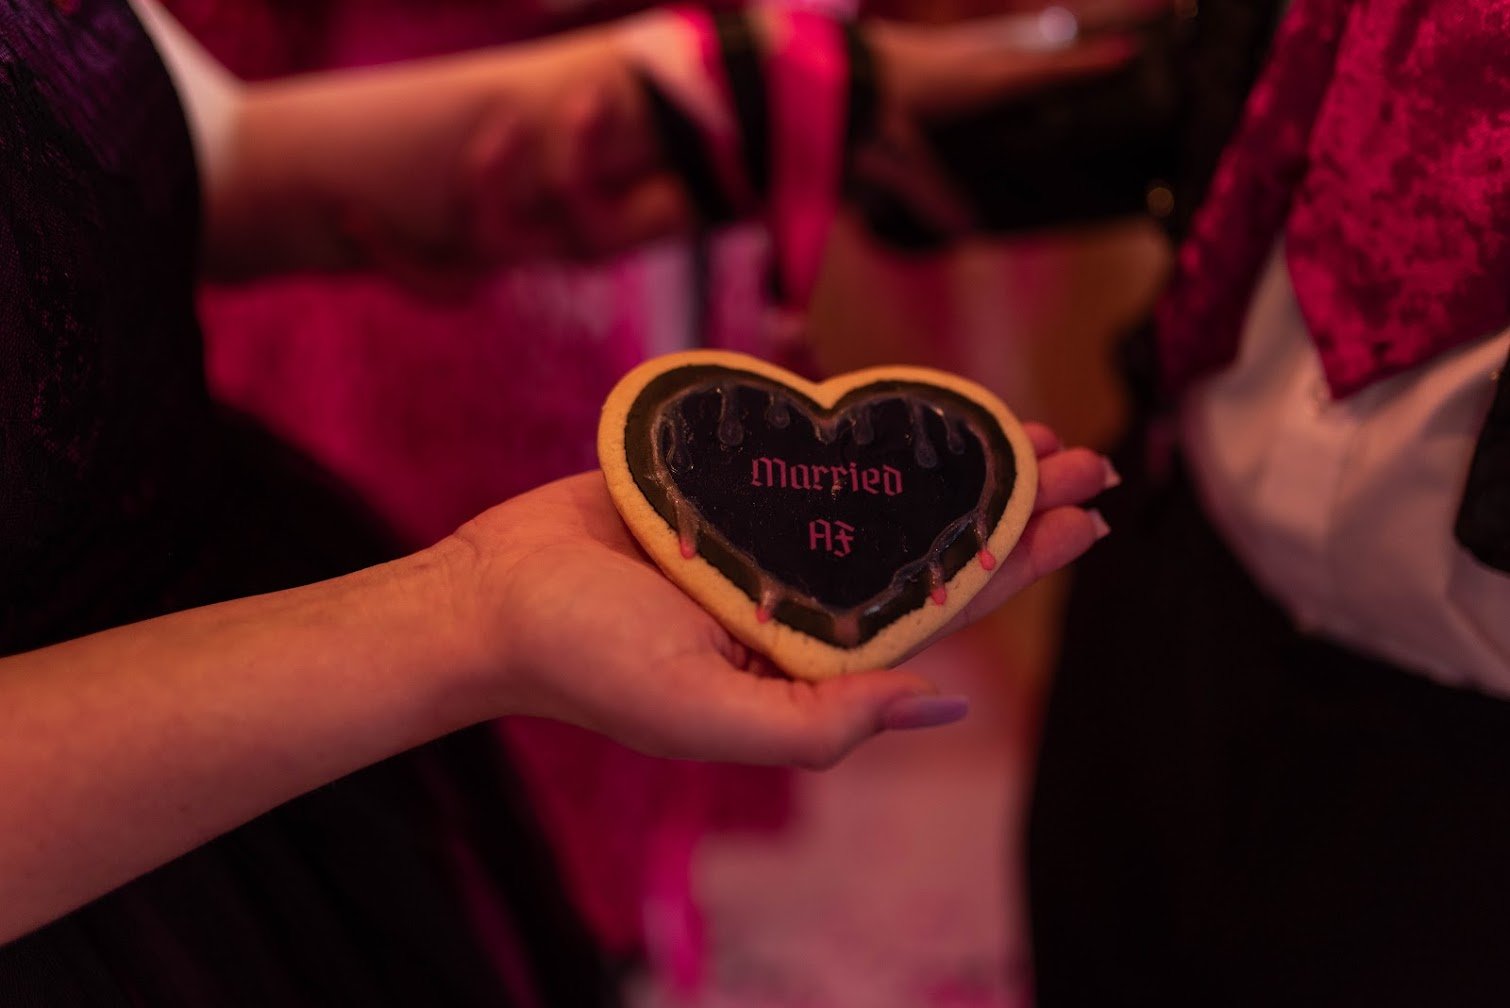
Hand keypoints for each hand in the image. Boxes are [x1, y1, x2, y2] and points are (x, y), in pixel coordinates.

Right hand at [445, 423, 1111, 769]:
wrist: (492, 595)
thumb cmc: (586, 663)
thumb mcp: (704, 714)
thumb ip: (820, 723)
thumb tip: (947, 705)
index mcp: (814, 657)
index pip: (942, 607)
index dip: (1018, 563)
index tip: (1086, 518)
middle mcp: (805, 598)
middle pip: (931, 546)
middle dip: (1012, 505)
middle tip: (1088, 457)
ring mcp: (770, 541)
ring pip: (886, 495)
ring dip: (958, 464)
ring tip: (1029, 430)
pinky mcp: (729, 491)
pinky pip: (818, 459)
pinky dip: (872, 434)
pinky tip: (919, 412)